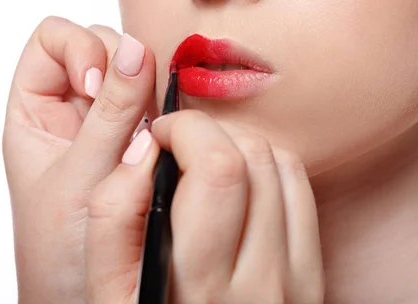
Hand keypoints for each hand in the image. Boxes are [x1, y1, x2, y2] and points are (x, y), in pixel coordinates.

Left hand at [3, 16, 154, 302]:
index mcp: (37, 110)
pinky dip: (168, 113)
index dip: (81, 50)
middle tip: (137, 114)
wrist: (87, 296)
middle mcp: (75, 111)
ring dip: (150, 93)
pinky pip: (159, 105)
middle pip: (103, 46)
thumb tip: (136, 50)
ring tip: (151, 134)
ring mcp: (113, 124)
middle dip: (125, 69)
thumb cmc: (59, 253)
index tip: (97, 87)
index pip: (54, 39)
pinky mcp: (144, 141)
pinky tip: (166, 139)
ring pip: (137, 73)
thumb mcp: (79, 179)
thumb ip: (110, 115)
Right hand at [84, 110, 323, 303]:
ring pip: (278, 165)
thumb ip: (113, 215)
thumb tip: (147, 148)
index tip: (161, 136)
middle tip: (179, 146)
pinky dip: (267, 166)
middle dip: (208, 131)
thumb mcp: (106, 290)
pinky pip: (300, 189)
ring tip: (205, 165)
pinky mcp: (312, 277)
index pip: (218, 168)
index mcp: (197, 287)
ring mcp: (294, 281)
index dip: (186, 129)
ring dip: (236, 146)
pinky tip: (239, 183)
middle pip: (251, 159)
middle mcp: (259, 284)